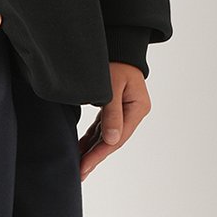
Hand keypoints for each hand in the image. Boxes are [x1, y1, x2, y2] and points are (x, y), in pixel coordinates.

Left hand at [78, 62, 149, 180]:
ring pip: (106, 136)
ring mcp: (124, 111)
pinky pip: (101, 128)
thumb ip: (111, 113)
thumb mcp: (112, 85)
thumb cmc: (114, 60)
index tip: (84, 166)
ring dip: (92, 150)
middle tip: (79, 174)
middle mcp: (132, 112)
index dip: (100, 153)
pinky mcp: (113, 107)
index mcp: (137, 108)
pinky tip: (81, 150)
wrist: (116, 42)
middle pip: (113, 140)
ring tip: (78, 167)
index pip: (118, 137)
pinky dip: (91, 139)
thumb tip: (112, 141)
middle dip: (95, 157)